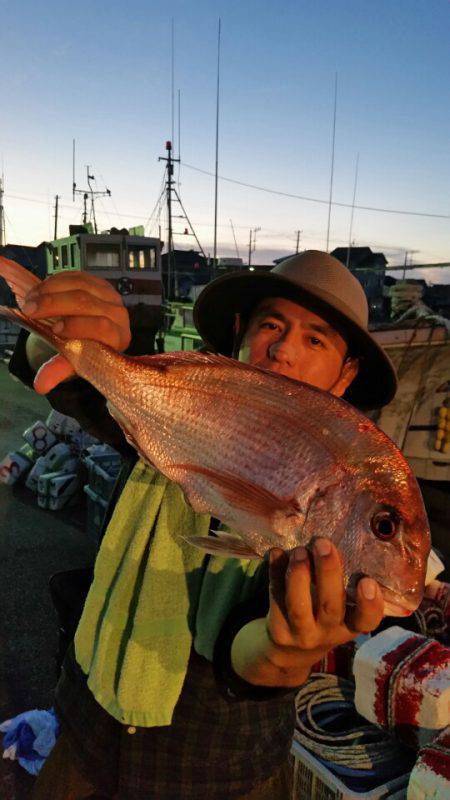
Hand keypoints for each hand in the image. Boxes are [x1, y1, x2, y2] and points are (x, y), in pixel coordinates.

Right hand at [21, 271, 130, 393]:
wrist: (89, 335)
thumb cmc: (85, 352)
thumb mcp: (73, 363)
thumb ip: (60, 370)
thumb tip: (41, 385)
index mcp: (117, 338)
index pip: (102, 328)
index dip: (79, 326)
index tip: (55, 329)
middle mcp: (119, 315)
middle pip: (86, 303)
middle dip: (53, 305)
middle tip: (29, 310)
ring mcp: (110, 296)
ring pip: (79, 286)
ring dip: (49, 290)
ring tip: (29, 300)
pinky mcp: (99, 282)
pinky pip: (76, 276)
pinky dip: (54, 281)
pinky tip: (39, 290)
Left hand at [266, 538, 383, 679]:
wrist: (291, 652)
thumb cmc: (323, 617)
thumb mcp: (340, 611)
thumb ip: (341, 584)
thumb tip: (332, 544)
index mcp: (351, 624)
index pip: (367, 620)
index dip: (370, 604)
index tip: (368, 581)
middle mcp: (329, 633)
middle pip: (330, 606)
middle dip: (327, 572)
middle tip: (324, 544)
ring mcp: (302, 634)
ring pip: (299, 607)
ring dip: (299, 574)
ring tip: (299, 550)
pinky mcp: (278, 630)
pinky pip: (275, 599)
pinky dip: (274, 573)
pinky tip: (276, 553)